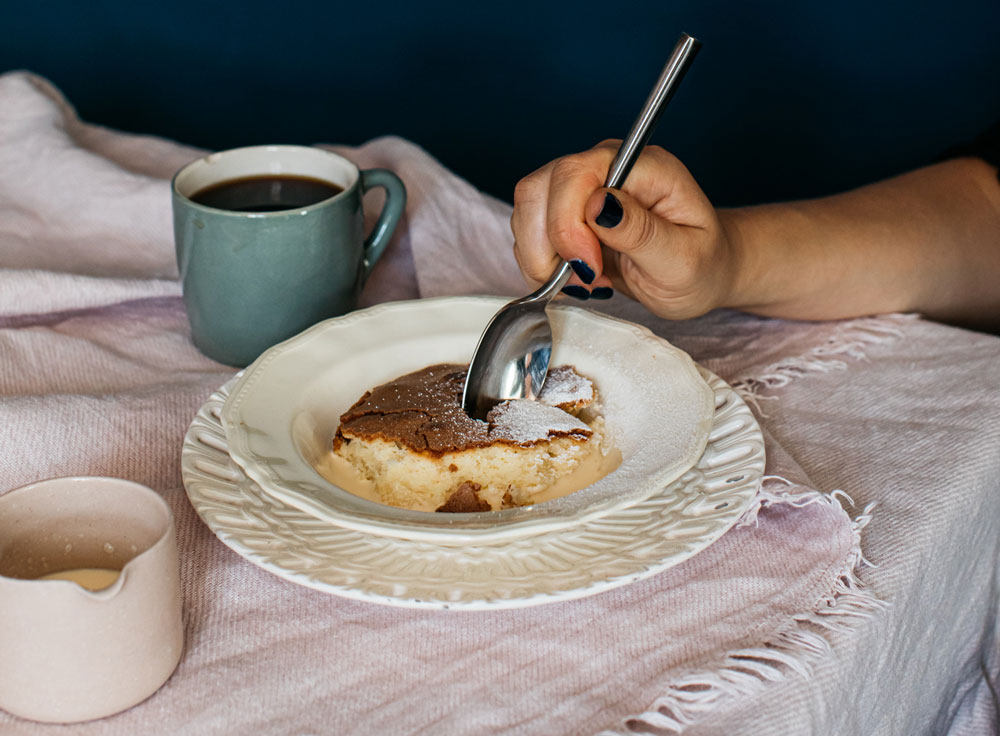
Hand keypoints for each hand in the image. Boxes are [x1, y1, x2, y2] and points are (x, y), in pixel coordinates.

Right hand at [510, 140, 738, 319]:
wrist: (702, 274)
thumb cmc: (702, 265)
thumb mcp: (683, 259)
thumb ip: (641, 231)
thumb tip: (597, 204)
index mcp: (642, 167)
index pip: (575, 173)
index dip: (568, 224)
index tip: (590, 270)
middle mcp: (607, 168)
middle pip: (539, 188)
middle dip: (548, 246)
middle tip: (584, 282)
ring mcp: (584, 189)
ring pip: (528, 210)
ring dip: (542, 257)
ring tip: (585, 283)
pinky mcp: (569, 214)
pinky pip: (532, 232)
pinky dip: (544, 264)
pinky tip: (579, 279)